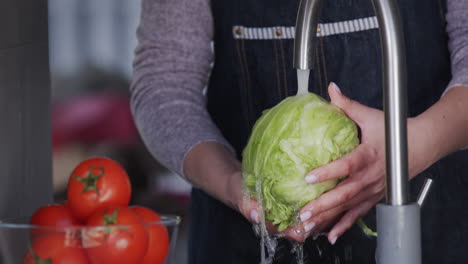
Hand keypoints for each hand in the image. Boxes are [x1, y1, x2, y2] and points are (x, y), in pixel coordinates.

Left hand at [297, 82, 386, 243]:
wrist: (419, 146)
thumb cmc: (394, 131)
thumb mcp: (370, 116)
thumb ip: (347, 105)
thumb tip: (330, 89)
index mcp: (369, 155)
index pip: (346, 166)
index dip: (328, 172)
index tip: (308, 178)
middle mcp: (371, 177)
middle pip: (345, 194)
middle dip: (323, 204)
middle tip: (303, 212)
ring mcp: (374, 190)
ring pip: (349, 208)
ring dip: (329, 218)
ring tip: (308, 225)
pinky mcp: (375, 198)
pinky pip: (358, 215)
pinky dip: (344, 226)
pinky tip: (330, 235)